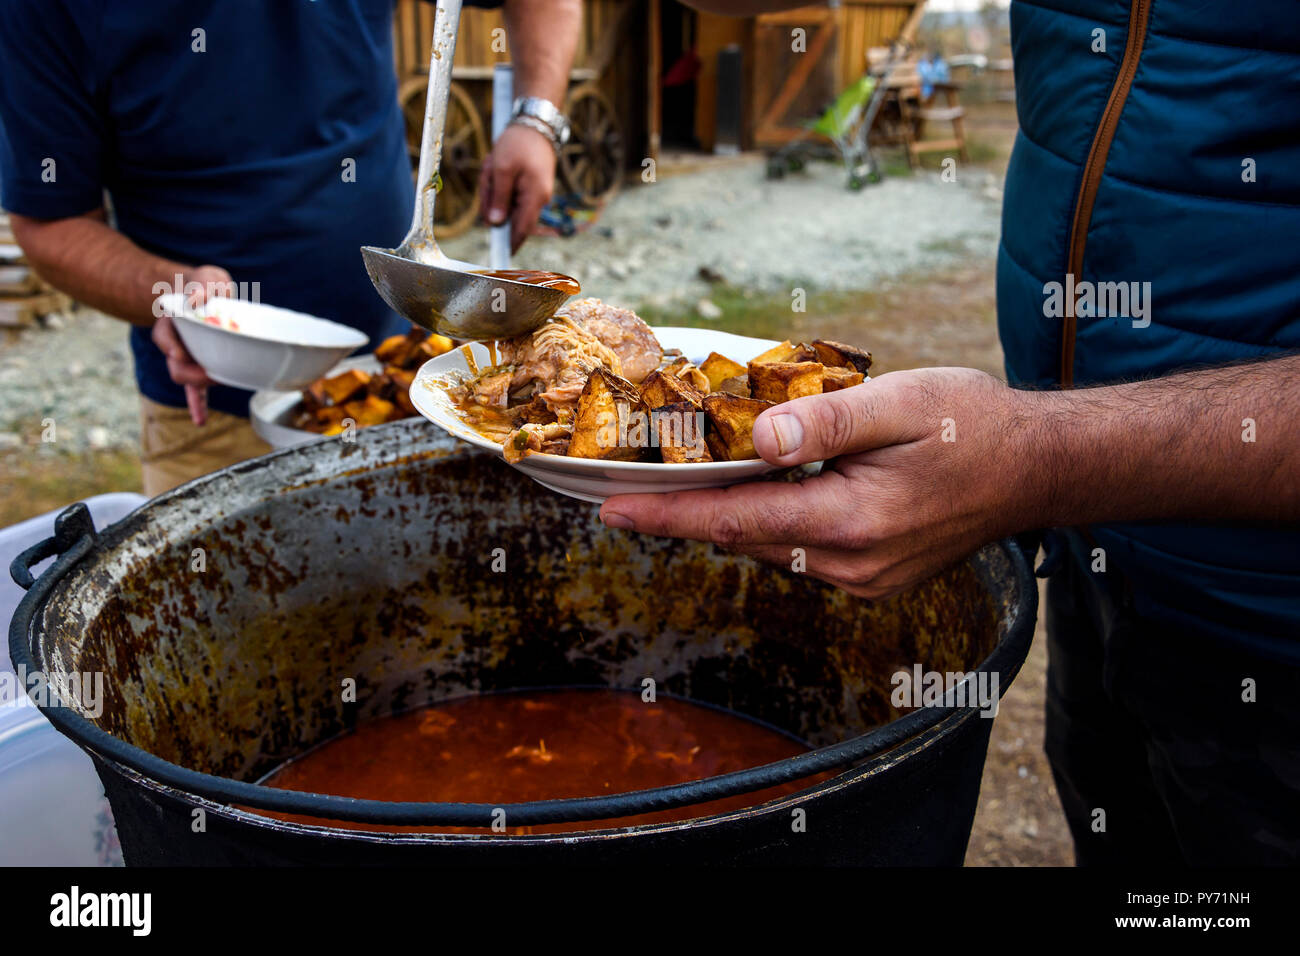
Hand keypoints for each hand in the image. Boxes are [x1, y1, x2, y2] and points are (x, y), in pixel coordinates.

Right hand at [150, 264, 230, 425]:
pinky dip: (197, 404)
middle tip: (208, 375)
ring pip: (184, 378)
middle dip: (189, 373)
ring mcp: (187, 357)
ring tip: (207, 399)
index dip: (171, 346)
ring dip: (197, 388)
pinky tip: (200, 421)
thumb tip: (197, 299)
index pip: (164, 336)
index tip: (179, 353)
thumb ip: (202, 285)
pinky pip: (196, 389)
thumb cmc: (207, 285)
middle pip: (174, 363)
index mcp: (172, 321)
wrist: (208, 293)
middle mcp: (176, 342)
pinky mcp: (200, 365)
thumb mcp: (206, 278)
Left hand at [479, 123, 556, 251]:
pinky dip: (499, 183)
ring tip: (494, 166)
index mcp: (534, 197)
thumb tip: (494, 224)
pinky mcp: (530, 187)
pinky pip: (510, 193)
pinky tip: (498, 166)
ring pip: (507, 203)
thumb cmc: (518, 144)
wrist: (535, 124)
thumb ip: (497, 199)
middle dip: (492, 201)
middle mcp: (538, 199)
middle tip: (489, 176)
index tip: (500, 256)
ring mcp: (535, 193)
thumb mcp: (501, 169)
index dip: (510, 244)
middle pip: (509, 215)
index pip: (522, 230)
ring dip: (494, 188)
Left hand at [599, 368, 1038, 600]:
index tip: (610, 509)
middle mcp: (852, 564)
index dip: (667, 515)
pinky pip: (798, 551)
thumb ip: (826, 421)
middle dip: (686, 512)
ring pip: (768, 546)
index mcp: (853, 521)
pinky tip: (761, 487)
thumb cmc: (973, 426)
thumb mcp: (901, 403)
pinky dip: (769, 521)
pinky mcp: (872, 577)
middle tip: (631, 482)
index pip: (735, 521)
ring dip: (729, 515)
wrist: (1036, 470)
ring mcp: (863, 578)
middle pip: (742, 537)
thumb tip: (758, 437)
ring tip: (684, 478)